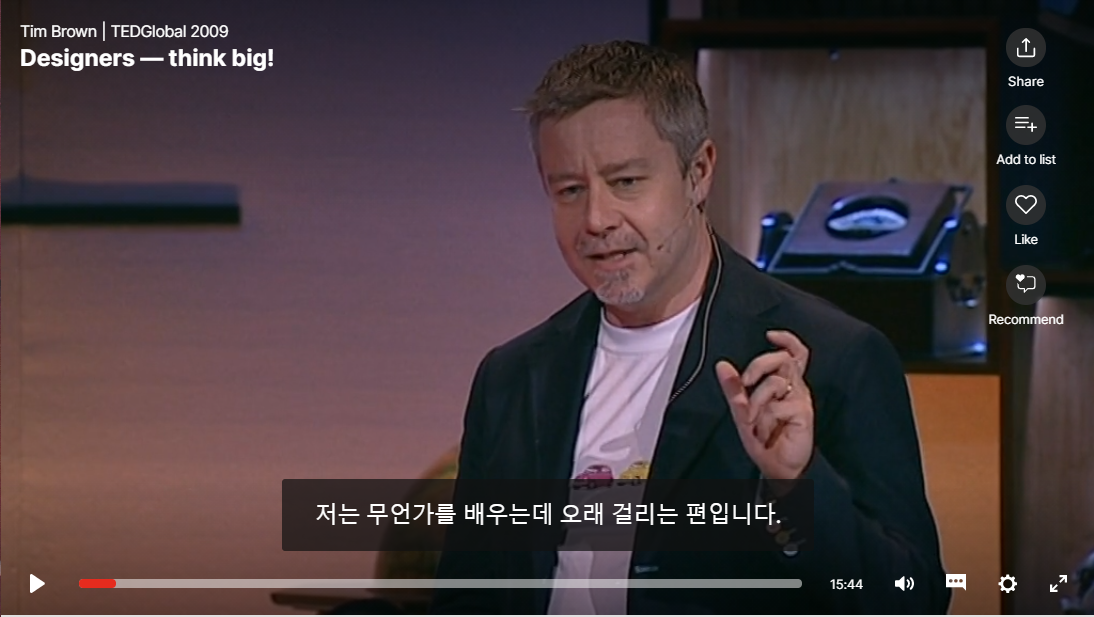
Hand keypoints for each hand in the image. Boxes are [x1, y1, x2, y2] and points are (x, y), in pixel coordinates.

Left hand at [716, 330, 813, 480]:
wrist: (777, 467)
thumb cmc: (764, 440)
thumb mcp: (742, 412)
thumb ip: (734, 389)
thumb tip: (722, 365)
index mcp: (783, 384)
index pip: (793, 354)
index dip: (787, 340)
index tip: (771, 334)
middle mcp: (795, 388)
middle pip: (783, 358)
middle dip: (759, 364)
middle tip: (746, 382)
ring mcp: (800, 399)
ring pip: (775, 381)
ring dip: (756, 401)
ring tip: (754, 421)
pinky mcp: (803, 413)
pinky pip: (778, 405)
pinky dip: (765, 419)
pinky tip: (766, 431)